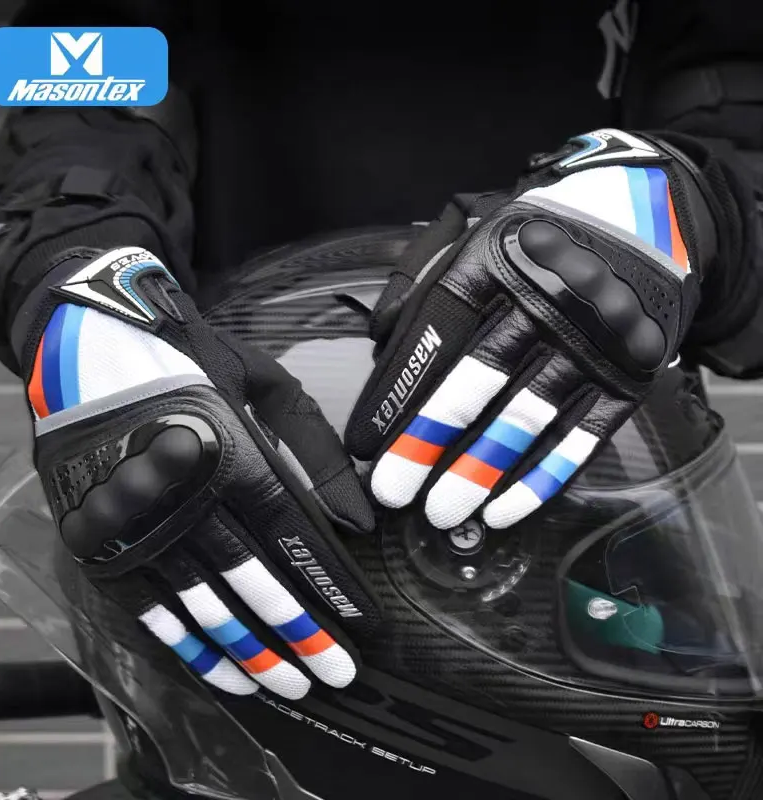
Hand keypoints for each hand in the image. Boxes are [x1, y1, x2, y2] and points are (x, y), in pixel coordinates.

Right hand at [21, 246, 377, 699]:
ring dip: (248, 650)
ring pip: (202, 605)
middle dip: (299, 633)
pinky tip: (223, 670)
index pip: (290, 534)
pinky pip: (148, 608)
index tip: (361, 620)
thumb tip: (359, 518)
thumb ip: (316, 450)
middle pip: (252, 580)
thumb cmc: (190, 359)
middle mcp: (181, 494)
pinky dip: (188, 645)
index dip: (327, 583)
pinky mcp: (100, 540)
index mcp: (228, 450)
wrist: (90, 343)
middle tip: (337, 672)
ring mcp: (135, 522)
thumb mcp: (265, 384)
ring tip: (288, 684)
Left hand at [346, 129, 717, 529]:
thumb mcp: (479, 233)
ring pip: (527, 417)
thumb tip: (385, 351)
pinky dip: (542, 478)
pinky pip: (581, 438)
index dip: (397, 389)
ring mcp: (591, 341)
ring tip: (443, 511)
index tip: (366, 439)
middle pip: (477, 378)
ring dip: (481, 470)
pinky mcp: (626, 375)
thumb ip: (426, 286)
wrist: (645, 213)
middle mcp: (547, 300)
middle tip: (394, 488)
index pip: (436, 332)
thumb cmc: (541, 238)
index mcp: (498, 260)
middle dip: (429, 439)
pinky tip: (504, 508)